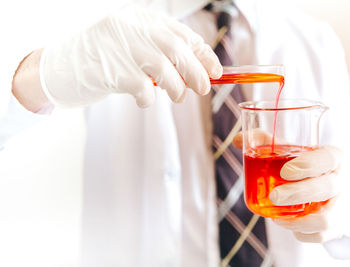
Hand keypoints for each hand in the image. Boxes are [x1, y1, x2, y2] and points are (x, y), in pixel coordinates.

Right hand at [40, 4, 221, 107]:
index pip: (182, 34)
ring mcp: (119, 46)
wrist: (59, 68)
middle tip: (202, 89)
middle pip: (176, 48)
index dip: (203, 54)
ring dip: (176, 88)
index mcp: (141, 19)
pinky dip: (149, 98)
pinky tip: (144, 100)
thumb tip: (198, 72)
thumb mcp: (134, 48)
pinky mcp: (109, 69)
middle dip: (196, 72)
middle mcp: (131, 27)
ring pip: (163, 68)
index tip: (216, 71)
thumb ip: (161, 54)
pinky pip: (142, 87)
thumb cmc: (104, 60)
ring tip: (177, 97)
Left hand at [233, 131, 347, 242]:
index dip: (308, 165)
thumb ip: (268, 142)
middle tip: (274, 196)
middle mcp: (345, 181)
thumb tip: (237, 140)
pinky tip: (287, 224)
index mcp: (336, 156)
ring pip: (328, 219)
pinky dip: (303, 234)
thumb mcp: (297, 149)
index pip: (328, 159)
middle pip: (327, 188)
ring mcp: (345, 206)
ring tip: (277, 217)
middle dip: (298, 193)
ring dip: (300, 221)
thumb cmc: (313, 162)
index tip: (285, 172)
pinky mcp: (340, 225)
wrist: (343, 182)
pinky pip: (323, 236)